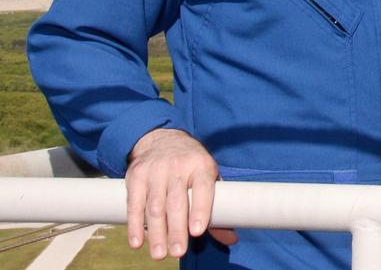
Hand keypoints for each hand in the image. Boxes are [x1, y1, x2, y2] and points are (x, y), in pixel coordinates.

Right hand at [125, 128, 237, 258]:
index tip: (197, 231)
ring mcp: (155, 171)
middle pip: (176, 202)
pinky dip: (135, 225)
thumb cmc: (192, 167)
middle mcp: (178, 167)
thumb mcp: (208, 178)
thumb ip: (217, 209)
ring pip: (155, 206)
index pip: (202, 188)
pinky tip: (137, 242)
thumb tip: (231, 239)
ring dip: (156, 233)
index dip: (200, 210)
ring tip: (160, 254)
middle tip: (178, 252)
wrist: (163, 140)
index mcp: (201, 166)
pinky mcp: (136, 177)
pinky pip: (134, 204)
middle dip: (176, 229)